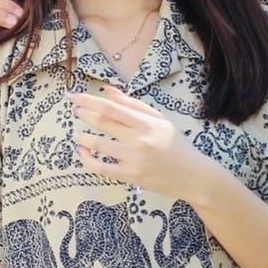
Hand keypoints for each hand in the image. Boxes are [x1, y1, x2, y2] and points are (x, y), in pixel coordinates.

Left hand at [71, 85, 216, 204]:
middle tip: (74, 110)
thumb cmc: (176, 144)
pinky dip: (86, 159)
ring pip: (97, 144)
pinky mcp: (130, 177)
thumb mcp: (159, 119)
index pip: (111, 107)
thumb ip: (133, 104)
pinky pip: (101, 168)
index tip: (73, 96)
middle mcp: (138, 139)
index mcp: (145, 122)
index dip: (88, 100)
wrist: (193, 175)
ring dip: (81, 137)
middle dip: (83, 114)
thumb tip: (108, 90)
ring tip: (77, 134)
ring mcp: (133, 159)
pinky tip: (81, 152)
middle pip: (102, 122)